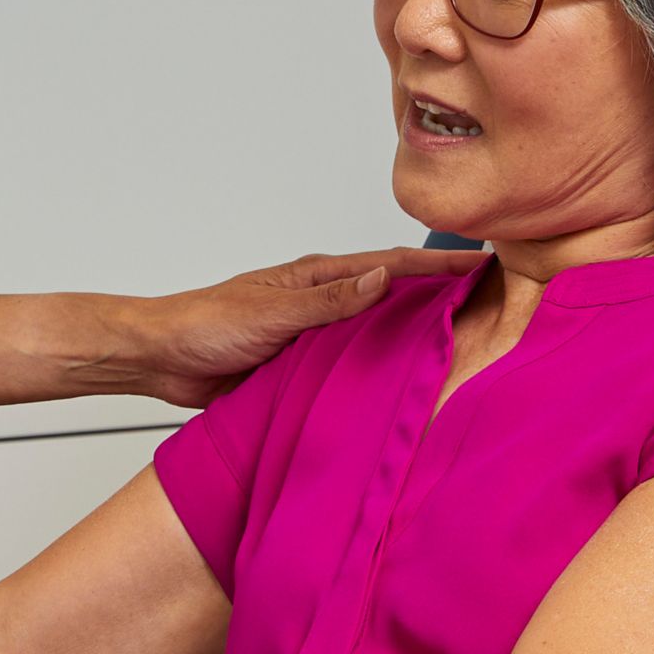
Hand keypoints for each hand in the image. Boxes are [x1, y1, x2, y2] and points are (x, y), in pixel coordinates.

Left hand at [101, 248, 477, 405]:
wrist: (161, 359)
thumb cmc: (204, 324)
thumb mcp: (272, 310)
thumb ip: (329, 300)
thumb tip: (382, 277)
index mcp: (318, 277)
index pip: (392, 265)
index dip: (439, 266)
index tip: (485, 263)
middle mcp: (323, 303)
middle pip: (394, 298)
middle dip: (441, 299)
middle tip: (492, 304)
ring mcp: (317, 336)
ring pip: (377, 337)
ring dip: (414, 340)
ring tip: (465, 349)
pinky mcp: (304, 369)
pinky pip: (352, 371)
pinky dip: (380, 375)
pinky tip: (405, 391)